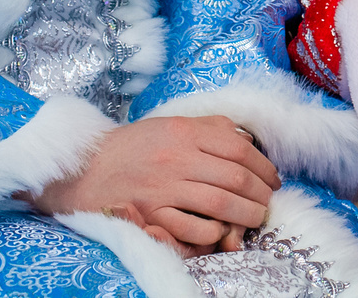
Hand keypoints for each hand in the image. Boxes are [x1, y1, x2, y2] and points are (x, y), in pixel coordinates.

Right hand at [28, 116, 277, 252]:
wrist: (84, 167)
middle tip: (268, 203)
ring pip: (220, 202)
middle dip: (261, 194)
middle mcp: (177, 157)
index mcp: (185, 132)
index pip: (240, 149)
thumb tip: (247, 139)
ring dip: (246, 214)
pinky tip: (221, 231)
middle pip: (236, 177)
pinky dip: (213, 231)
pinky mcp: (150, 214)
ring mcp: (163, 187)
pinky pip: (192, 227)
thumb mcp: (171, 125)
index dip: (265, 167)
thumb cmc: (133, 147)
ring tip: (255, 219)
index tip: (273, 180)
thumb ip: (209, 128)